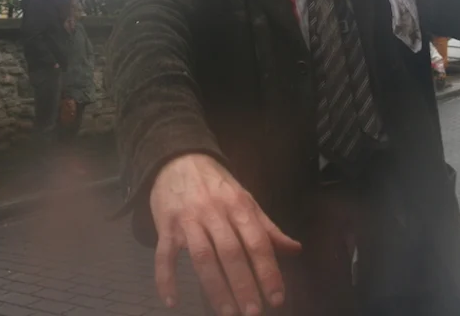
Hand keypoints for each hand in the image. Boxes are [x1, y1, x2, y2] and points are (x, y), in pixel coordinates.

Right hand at [150, 153, 300, 315]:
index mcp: (239, 206)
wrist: (178, 159)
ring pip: (202, 256)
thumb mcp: (245, 199)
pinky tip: (172, 301)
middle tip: (253, 312)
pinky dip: (165, 279)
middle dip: (243, 284)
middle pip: (231, 252)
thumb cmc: (216, 184)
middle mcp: (215, 213)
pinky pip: (164, 255)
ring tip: (226, 311)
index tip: (277, 298)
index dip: (268, 271)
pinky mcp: (165, 226)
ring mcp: (188, 220)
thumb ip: (268, 227)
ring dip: (214, 286)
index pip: (257, 242)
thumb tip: (295, 249)